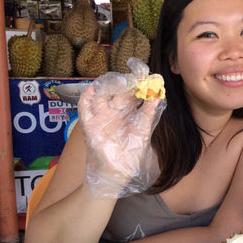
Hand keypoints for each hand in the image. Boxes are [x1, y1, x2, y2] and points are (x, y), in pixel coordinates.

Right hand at [78, 74, 163, 197]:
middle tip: (134, 73)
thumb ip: (149, 114)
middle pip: (118, 91)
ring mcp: (101, 116)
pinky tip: (92, 89)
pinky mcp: (90, 125)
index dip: (138, 81)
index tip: (145, 71)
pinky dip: (86, 97)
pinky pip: (85, 107)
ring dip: (107, 85)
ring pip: (100, 94)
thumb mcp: (143, 132)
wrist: (116, 172)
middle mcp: (114, 111)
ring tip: (118, 80)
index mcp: (129, 112)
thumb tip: (158, 95)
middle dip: (126, 81)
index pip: (133, 92)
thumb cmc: (130, 153)